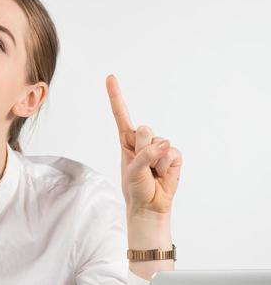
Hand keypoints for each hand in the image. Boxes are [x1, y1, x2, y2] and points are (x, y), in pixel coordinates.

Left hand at [106, 73, 181, 216]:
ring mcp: (159, 147)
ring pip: (159, 142)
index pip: (121, 114)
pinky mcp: (174, 156)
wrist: (150, 206)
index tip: (110, 77)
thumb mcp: (132, 170)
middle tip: (142, 166)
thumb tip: (166, 144)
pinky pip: (172, 153)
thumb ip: (145, 155)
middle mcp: (143, 140)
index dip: (116, 95)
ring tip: (152, 173)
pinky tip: (163, 174)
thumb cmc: (135, 188)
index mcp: (127, 140)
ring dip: (155, 161)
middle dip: (143, 148)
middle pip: (144, 130)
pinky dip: (167, 166)